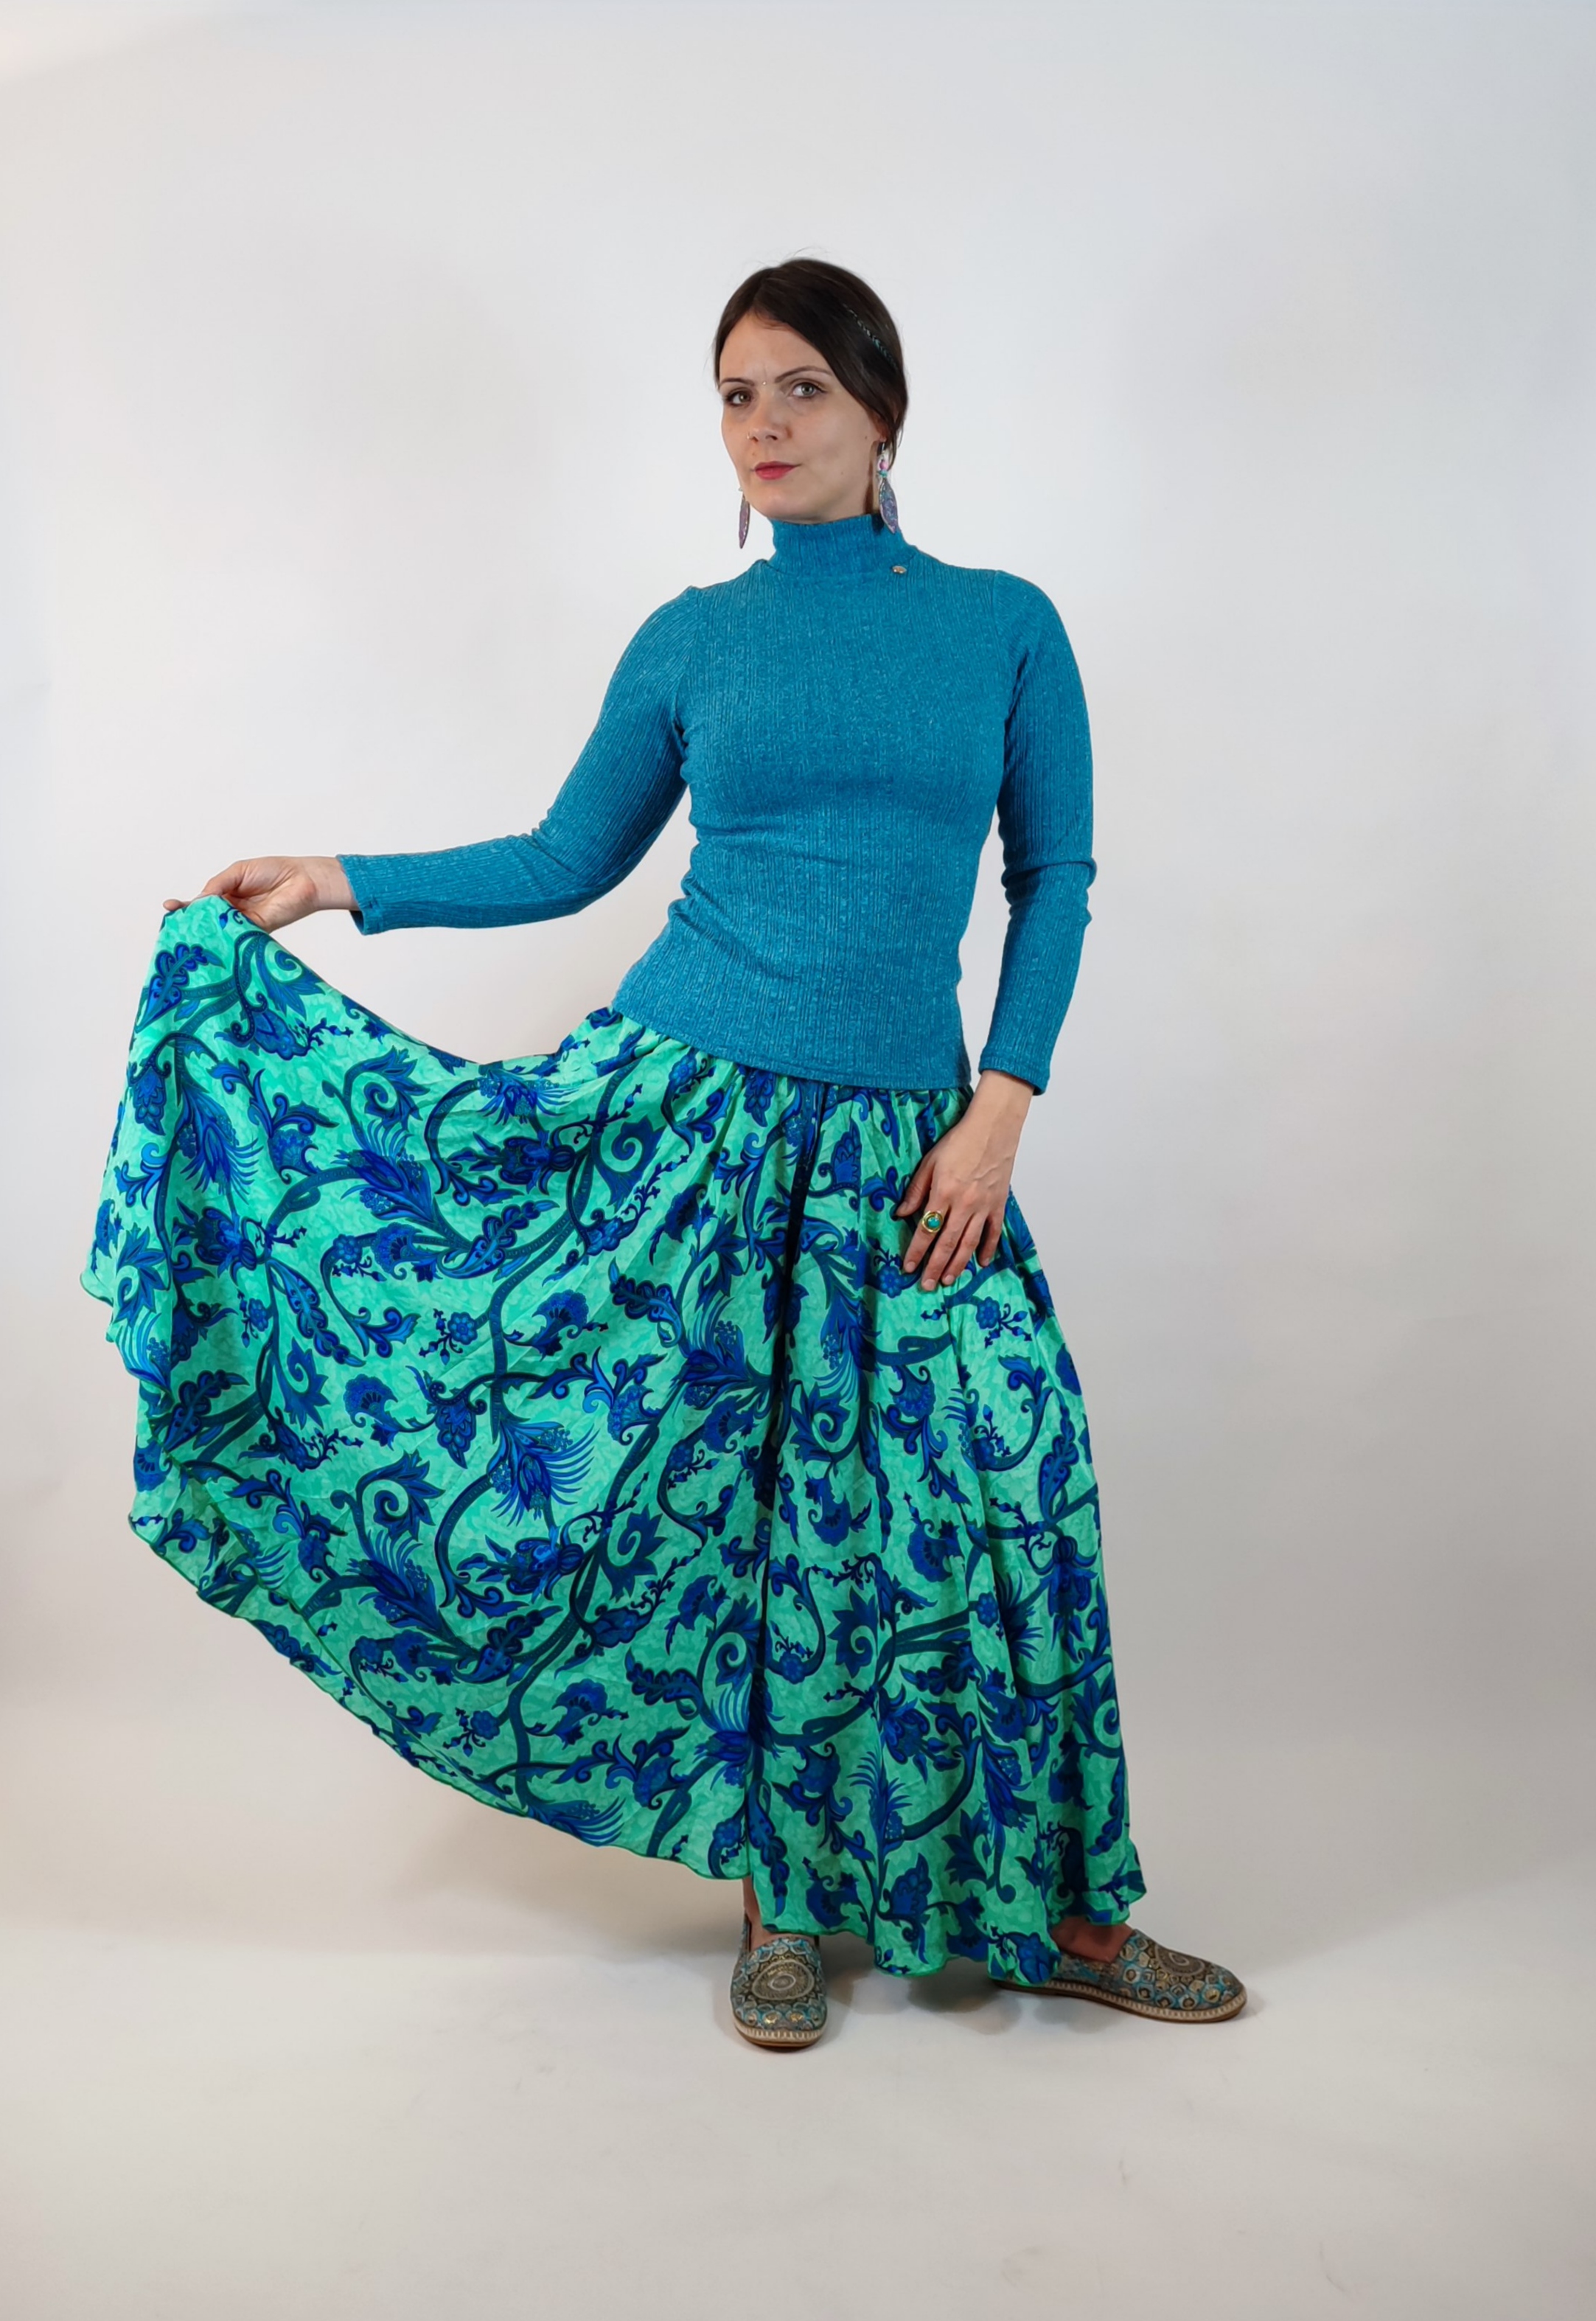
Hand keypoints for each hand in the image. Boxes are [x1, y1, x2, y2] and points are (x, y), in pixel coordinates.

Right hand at [163, 855, 355, 931]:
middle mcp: (232, 912)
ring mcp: (243, 924)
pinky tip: (210, 936)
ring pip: (218, 930)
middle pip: (206, 920)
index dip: (184, 907)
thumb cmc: (273, 871)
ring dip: (203, 932)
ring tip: (185, 932)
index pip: (200, 904)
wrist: (302, 879)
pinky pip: (236, 936)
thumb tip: (199, 901)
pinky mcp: (256, 933)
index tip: (168, 908)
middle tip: (171, 925)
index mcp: (226, 895)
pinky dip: (223, 936)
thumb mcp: (238, 872)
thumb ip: (218, 885)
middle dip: (189, 923)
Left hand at [893, 1069, 1034, 1287]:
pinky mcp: (999, 1204)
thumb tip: (902, 1214)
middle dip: (935, 1267)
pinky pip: (993, 1232)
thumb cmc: (959, 1141)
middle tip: (926, 1285)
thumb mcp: (930, 1162)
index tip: (908, 1267)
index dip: (916, 1251)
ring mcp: (984, 1206)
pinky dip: (988, 1249)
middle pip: (947, 1243)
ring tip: (948, 1281)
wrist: (993, 1128)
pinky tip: (982, 1263)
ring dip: (958, 1264)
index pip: (927, 1230)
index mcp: (944, 1193)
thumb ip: (916, 1190)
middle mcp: (964, 1204)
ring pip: (969, 1243)